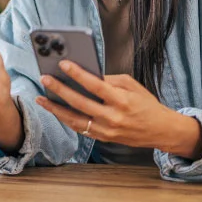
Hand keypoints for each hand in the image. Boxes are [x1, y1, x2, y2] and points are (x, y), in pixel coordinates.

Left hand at [36, 61, 201, 158]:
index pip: (95, 85)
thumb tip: (87, 75)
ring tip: (41, 98)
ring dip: (56, 108)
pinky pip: (80, 128)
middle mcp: (112, 117)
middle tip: (45, 78)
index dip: (78, 74)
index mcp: (122, 100)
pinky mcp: (103, 138)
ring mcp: (106, 130)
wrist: (159, 130)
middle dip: (60, 90)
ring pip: (74, 119)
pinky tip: (56, 110)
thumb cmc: (146, 104)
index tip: (63, 64)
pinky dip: (66, 119)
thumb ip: (110, 80)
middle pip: (80, 103)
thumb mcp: (132, 86)